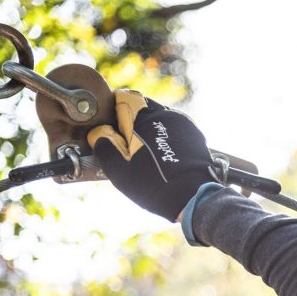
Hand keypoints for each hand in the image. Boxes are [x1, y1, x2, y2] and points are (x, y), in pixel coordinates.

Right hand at [88, 90, 216, 221]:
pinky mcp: (196, 135)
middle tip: (130, 148)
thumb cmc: (154, 186)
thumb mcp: (118, 170)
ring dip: (151, 130)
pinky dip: (167, 138)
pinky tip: (165, 158)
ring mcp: (184, 123)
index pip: (123, 97)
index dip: (115, 113)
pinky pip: (175, 129)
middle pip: (143, 107)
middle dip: (134, 122)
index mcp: (144, 117)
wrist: (194, 198)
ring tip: (149, 156)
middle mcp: (166, 114)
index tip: (114, 131)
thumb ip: (104, 145)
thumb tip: (100, 133)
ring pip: (160, 118)